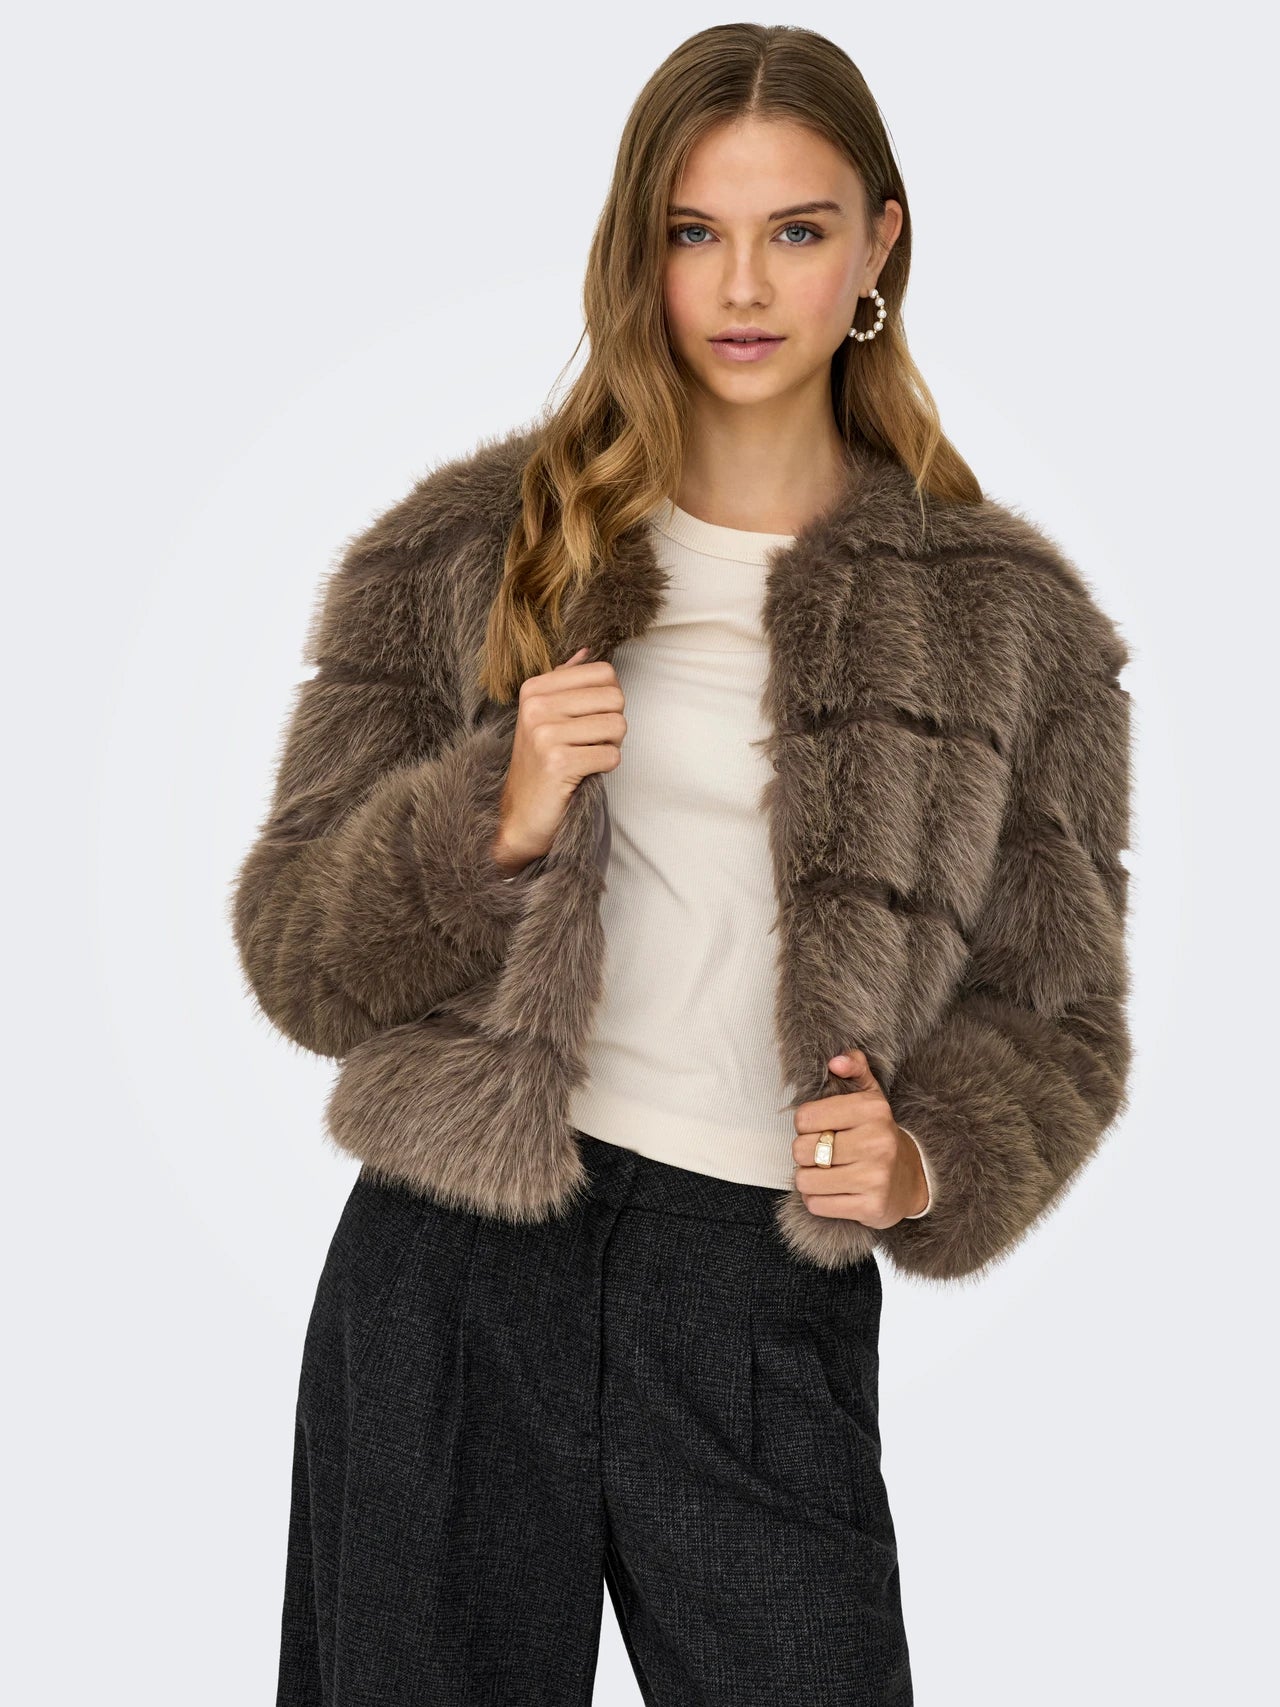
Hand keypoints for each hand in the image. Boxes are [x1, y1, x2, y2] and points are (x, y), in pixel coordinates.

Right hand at [490, 645, 627, 874]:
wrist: (520, 814)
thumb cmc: (541, 764)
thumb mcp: (545, 716)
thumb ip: (566, 681)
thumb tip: (588, 650)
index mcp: (535, 688)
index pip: (604, 671)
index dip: (609, 699)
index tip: (589, 719)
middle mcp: (537, 706)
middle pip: (615, 697)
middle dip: (613, 724)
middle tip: (590, 743)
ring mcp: (545, 734)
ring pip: (617, 726)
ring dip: (610, 747)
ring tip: (585, 757)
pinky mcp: (558, 762)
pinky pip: (611, 756)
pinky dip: (605, 768)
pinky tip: (582, 774)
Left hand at [791, 1049, 928, 1225]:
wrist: (912, 1180)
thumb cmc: (878, 1135)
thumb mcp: (870, 1096)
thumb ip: (855, 1068)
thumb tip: (835, 1060)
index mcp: (872, 1109)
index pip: (804, 1117)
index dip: (805, 1126)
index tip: (822, 1128)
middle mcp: (876, 1141)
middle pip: (801, 1150)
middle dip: (805, 1154)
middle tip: (824, 1154)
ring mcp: (875, 1176)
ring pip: (805, 1180)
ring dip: (809, 1179)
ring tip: (828, 1173)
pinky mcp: (870, 1206)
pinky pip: (817, 1204)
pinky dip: (818, 1200)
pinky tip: (835, 1192)